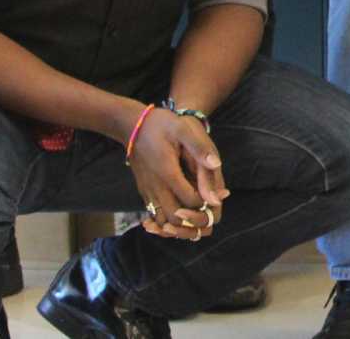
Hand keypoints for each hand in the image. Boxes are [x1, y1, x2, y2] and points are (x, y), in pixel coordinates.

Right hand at [127, 107, 225, 242]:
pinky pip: (154, 215)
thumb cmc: (160, 125)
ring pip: (162, 222)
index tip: (215, 194)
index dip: (206, 202)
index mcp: (168, 173)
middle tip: (208, 208)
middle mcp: (155, 187)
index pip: (192, 201)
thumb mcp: (183, 129)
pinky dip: (166, 221)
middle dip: (194, 219)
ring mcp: (148, 191)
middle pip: (176, 219)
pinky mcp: (144, 191)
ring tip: (196, 213)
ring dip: (180, 224)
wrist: (132, 126)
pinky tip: (179, 212)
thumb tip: (216, 165)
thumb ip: (199, 149)